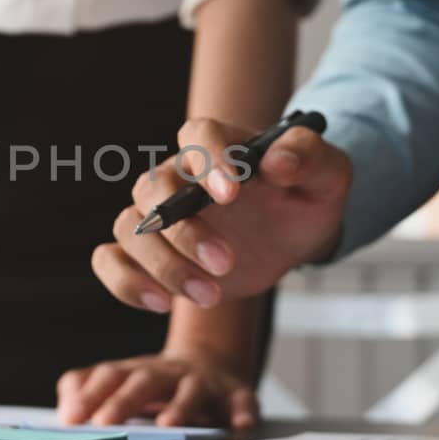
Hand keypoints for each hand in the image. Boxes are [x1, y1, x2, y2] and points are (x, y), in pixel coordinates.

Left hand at [55, 348, 258, 428]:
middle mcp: (168, 373)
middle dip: (124, 401)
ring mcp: (203, 382)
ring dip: (180, 407)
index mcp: (136, 371)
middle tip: (104, 424)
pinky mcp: (236, 394)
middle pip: (144, 381)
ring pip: (192, 390)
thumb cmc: (154, 383)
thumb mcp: (120, 380)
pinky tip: (239, 427)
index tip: (70, 418)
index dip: (90, 395)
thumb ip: (87, 390)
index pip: (110, 376)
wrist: (210, 363)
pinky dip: (242, 412)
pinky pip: (241, 401)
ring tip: (168, 426)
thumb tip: (64, 409)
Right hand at [92, 117, 351, 312]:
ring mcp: (158, 215)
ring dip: (162, 265)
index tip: (231, 194)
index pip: (198, 135)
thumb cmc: (305, 194)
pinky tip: (163, 303)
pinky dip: (125, 283)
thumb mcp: (327, 175)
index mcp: (218, 146)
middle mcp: (177, 175)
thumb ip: (308, 158)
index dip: (208, 160)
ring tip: (210, 295)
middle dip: (184, 231)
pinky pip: (111, 260)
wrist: (293, 233)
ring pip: (128, 227)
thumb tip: (277, 161)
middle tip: (225, 263)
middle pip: (152, 188)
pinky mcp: (149, 255)